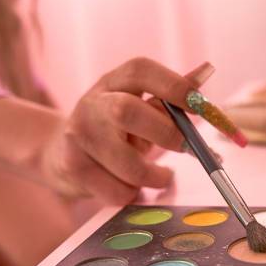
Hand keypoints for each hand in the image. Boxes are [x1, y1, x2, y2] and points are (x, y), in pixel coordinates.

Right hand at [0, 58, 213, 204]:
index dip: (174, 86)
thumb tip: (205, 73)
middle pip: (127, 112)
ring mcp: (78, 135)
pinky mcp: (73, 167)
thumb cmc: (114, 129)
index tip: (203, 107)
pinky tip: (133, 187)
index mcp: (113, 82)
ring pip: (127, 164)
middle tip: (188, 149)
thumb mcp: (138, 106)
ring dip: (155, 176)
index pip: (140, 71)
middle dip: (166, 134)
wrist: (60, 155)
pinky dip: (134, 194)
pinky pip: (118, 191)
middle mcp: (91, 103)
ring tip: (162, 176)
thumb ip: (170, 97)